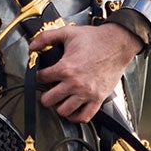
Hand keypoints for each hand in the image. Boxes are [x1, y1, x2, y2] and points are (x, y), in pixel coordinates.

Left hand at [29, 21, 145, 123]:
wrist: (117, 44)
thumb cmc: (95, 39)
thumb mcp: (67, 33)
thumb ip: (46, 37)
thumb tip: (32, 47)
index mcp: (65, 68)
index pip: (41, 79)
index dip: (38, 76)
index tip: (41, 76)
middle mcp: (75, 83)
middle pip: (48, 100)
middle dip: (45, 95)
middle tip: (48, 90)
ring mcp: (87, 93)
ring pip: (63, 111)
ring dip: (58, 106)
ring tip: (59, 100)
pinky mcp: (98, 99)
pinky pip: (84, 117)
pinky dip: (76, 117)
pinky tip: (72, 110)